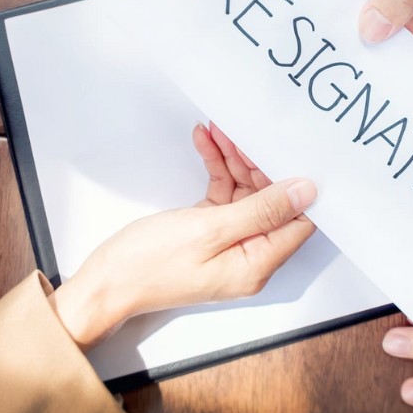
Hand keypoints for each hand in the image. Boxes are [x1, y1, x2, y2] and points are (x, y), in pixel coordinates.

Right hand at [51, 123, 314, 348]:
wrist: (106, 282)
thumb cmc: (150, 264)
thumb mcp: (210, 230)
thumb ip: (262, 210)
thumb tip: (306, 192)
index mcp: (257, 263)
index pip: (297, 220)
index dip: (295, 185)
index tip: (286, 150)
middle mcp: (248, 255)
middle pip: (270, 201)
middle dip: (257, 164)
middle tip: (240, 132)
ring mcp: (228, 243)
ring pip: (245, 193)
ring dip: (233, 160)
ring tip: (218, 130)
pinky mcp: (208, 232)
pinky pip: (223, 195)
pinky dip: (216, 170)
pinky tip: (205, 143)